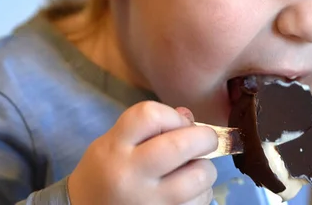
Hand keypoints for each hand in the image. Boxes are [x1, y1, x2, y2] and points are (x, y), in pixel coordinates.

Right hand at [68, 101, 217, 204]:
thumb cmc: (105, 173)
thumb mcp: (114, 142)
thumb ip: (150, 127)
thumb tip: (190, 119)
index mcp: (115, 148)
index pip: (150, 115)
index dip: (173, 115)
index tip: (180, 123)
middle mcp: (130, 175)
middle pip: (180, 145)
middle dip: (205, 137)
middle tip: (206, 140)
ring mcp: (148, 203)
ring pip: (198, 176)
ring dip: (204, 169)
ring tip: (192, 170)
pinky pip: (200, 201)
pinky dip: (201, 193)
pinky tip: (187, 193)